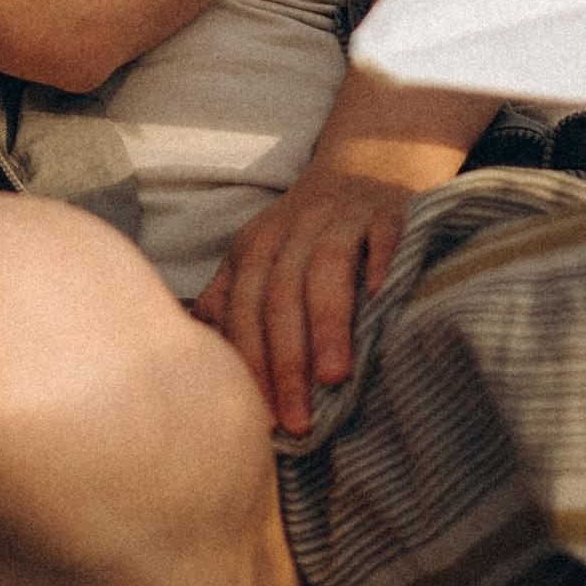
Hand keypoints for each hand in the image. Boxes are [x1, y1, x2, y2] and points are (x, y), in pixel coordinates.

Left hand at [191, 161, 425, 437]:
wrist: (364, 165)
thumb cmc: (306, 233)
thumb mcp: (258, 257)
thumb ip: (227, 300)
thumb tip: (197, 351)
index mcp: (255, 248)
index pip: (244, 309)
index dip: (250, 363)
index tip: (262, 420)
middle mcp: (293, 230)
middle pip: (280, 296)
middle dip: (286, 361)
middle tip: (298, 420)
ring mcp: (341, 217)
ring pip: (326, 269)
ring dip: (327, 323)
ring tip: (334, 378)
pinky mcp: (388, 210)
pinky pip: (384, 235)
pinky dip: (382, 263)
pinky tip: (381, 299)